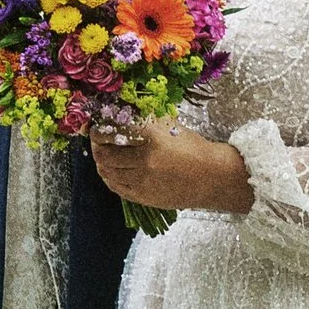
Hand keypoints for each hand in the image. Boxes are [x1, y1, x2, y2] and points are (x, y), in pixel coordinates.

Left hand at [92, 122, 252, 217]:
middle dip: (96, 146)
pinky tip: (112, 171)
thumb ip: (143, 118)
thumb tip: (117, 110)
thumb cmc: (191, 147)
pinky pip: (116, 187)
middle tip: (97, 141)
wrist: (211, 177)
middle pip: (103, 153)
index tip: (97, 126)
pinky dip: (109, 177)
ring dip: (101, 162)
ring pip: (106, 171)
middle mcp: (144, 160)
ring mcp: (142, 181)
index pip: (111, 131)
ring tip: (104, 155)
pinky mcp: (143, 197)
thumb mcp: (169, 124)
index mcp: (150, 136)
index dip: (98, 129)